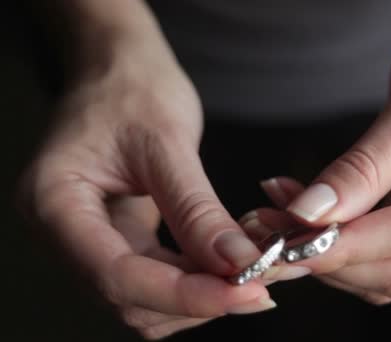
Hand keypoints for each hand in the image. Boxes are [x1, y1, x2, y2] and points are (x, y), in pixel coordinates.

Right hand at [18, 47, 273, 337]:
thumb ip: (196, 210)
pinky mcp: (118, 239)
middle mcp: (62, 232)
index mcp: (54, 202)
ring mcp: (88, 240)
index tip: (246, 292)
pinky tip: (229, 265)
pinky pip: (155, 278)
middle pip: (128, 298)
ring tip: (250, 275)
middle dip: (197, 299)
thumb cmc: (132, 88)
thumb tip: (236, 265)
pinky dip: (195, 280)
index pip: (116, 275)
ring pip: (143, 300)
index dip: (184, 295)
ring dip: (198, 297)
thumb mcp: (166, 143)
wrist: (121, 69)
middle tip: (259, 285)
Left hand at [244, 1, 390, 303]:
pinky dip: (338, 240)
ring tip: (275, 218)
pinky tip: (299, 213)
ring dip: (328, 253)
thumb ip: (368, 164)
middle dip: (332, 257)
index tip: (291, 240)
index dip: (349, 242)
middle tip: (270, 234)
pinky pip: (383, 249)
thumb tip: (312, 214)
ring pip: (389, 271)